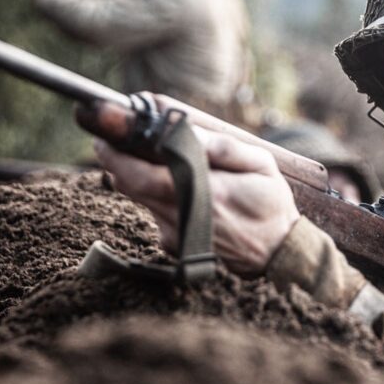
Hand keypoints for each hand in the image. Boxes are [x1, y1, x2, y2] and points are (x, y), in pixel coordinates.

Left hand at [93, 102, 299, 275]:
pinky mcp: (174, 246)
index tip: (106, 139)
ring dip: (146, 180)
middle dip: (122, 162)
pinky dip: (161, 199)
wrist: (278, 253)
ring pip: (143, 199)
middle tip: (122, 143)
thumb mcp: (260, 163)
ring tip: (167, 167)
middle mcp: (182, 217)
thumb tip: (184, 129)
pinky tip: (186, 194)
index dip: (116, 157)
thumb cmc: (271, 204)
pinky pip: (157, 214)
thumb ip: (221, 146)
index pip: (139, 176)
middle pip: (130, 186)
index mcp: (202, 193)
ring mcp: (175, 235)